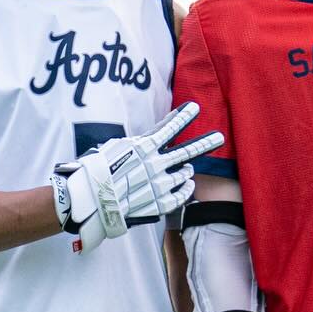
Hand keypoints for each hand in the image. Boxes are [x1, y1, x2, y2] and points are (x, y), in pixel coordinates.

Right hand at [53, 102, 222, 253]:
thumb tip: (166, 124)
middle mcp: (156, 164)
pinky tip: (188, 185)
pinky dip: (186, 188)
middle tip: (219, 137)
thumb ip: (146, 137)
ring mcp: (160, 185)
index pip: (171, 127)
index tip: (196, 107)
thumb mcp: (120, 146)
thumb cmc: (101, 170)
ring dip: (186, 170)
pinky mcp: (160, 204)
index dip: (185, 116)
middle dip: (206, 143)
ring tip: (184, 169)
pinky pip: (183, 195)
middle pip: (188, 150)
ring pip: (185, 173)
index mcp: (144, 147)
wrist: (93, 201)